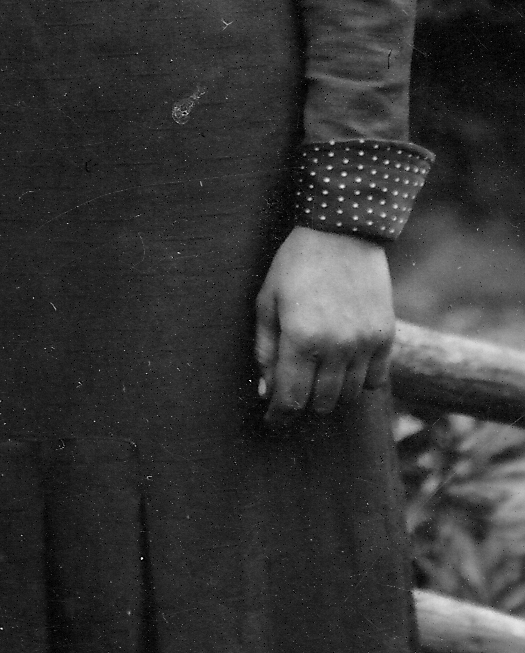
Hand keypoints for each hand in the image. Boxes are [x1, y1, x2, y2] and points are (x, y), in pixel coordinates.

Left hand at [253, 224, 392, 423]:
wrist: (343, 231)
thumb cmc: (295, 264)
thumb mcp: (267, 302)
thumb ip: (266, 350)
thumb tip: (268, 391)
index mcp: (301, 339)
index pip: (291, 399)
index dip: (280, 417)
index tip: (273, 421)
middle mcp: (337, 347)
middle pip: (321, 403)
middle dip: (303, 403)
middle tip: (294, 391)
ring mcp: (366, 343)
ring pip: (350, 396)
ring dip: (332, 393)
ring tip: (319, 376)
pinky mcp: (386, 335)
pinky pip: (377, 380)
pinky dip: (361, 382)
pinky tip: (346, 368)